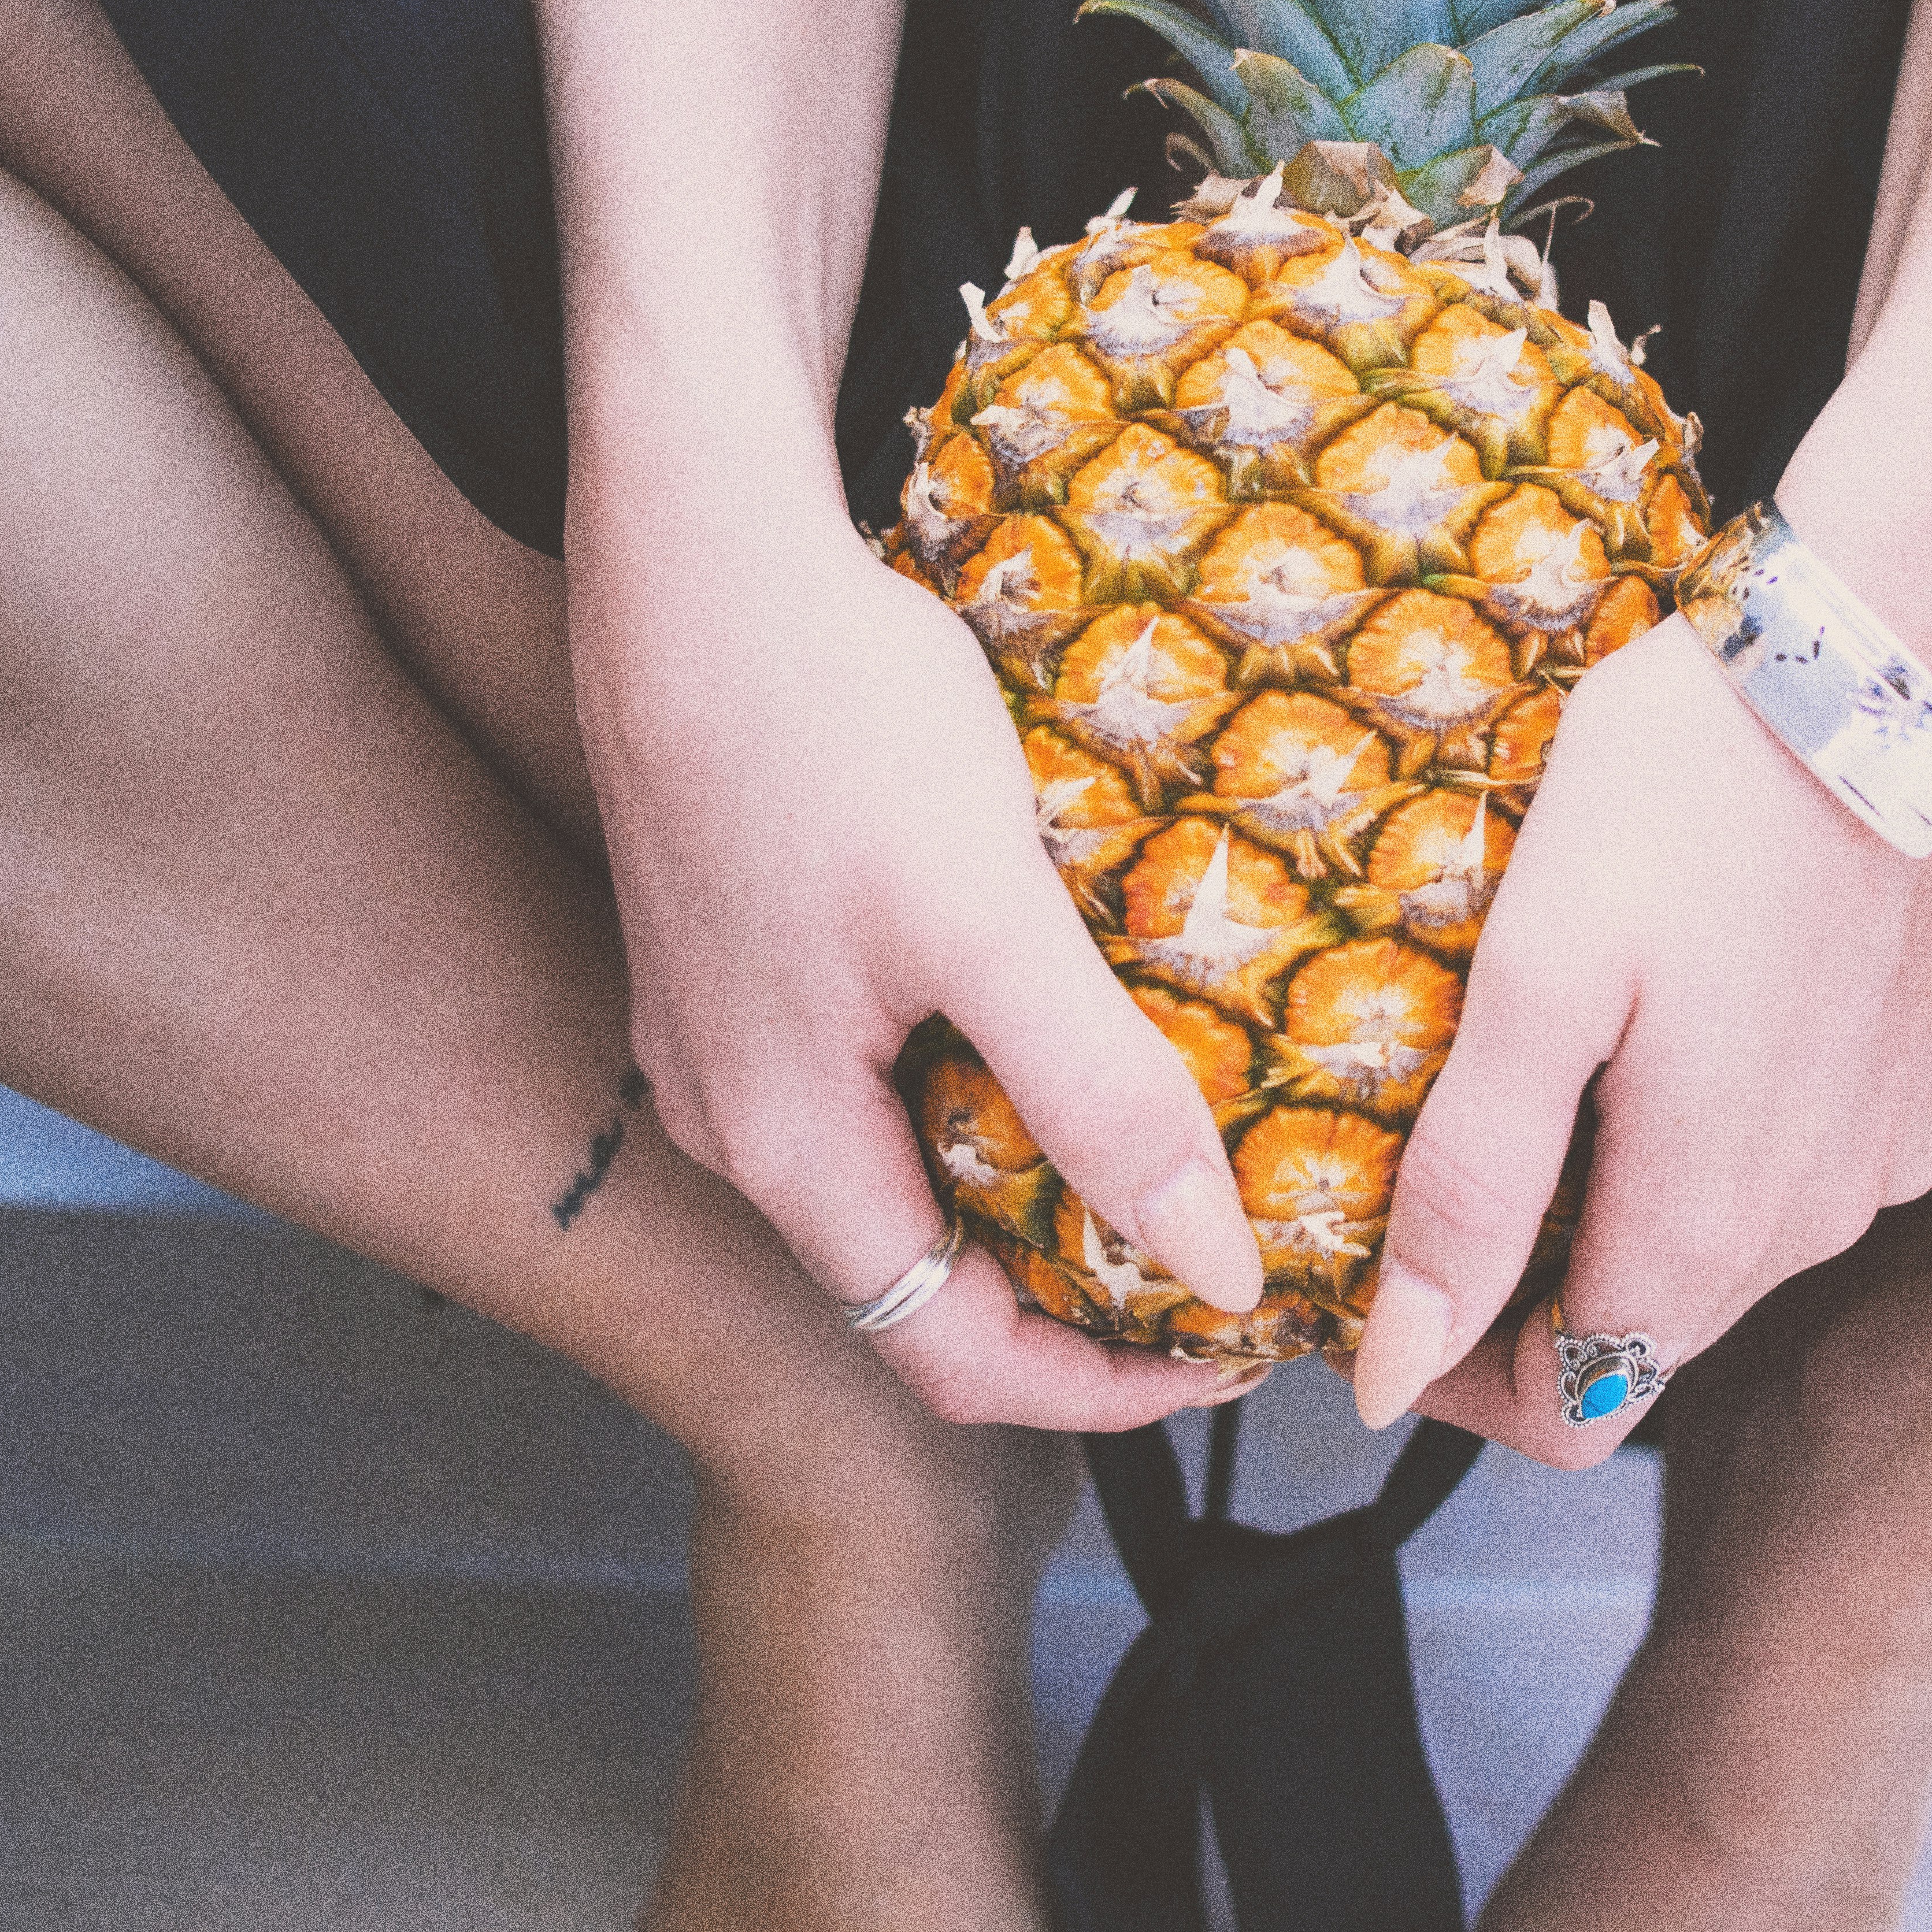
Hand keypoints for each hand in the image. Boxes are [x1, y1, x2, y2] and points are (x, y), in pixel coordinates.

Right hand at [571, 480, 1267, 1430]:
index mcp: (781, 1144)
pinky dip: (987, 1077)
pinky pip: (878, 1069)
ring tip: (1176, 1132)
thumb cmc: (824, 718)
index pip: (951, 1357)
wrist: (696, 545)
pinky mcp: (750, 947)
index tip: (1235, 1349)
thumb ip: (1095, 1100)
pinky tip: (1071, 1012)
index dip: (1102, 1386)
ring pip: (905, 1164)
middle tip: (1230, 1240)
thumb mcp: (985, 921)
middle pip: (927, 1272)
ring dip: (1037, 1173)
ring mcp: (730, 1029)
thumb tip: (1213, 1270)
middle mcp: (735, 1113)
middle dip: (1081, 1283)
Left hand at [1346, 614, 1931, 1464]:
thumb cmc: (1696, 790)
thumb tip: (1401, 1375)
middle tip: (1433, 1157)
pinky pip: (1792, 1162)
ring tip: (1542, 1068)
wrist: (1889, 652)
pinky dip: (1709, 1132)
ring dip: (1618, 1199)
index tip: (1383, 1288)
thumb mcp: (1539, 980)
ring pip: (1717, 1248)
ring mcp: (1884, 1152)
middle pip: (1640, 1333)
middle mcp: (1818, 1220)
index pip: (1568, 1409)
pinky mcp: (1923, 1079)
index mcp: (1707, 1221)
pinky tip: (1665, 1019)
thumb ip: (1472, 1189)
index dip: (1457, 1375)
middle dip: (1525, 1281)